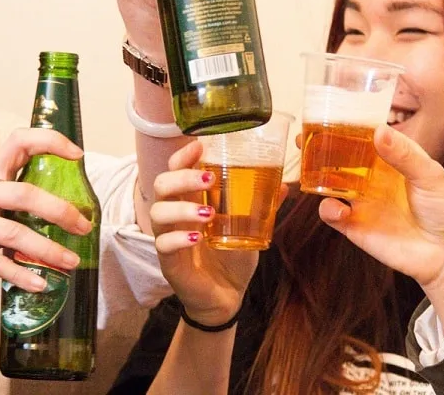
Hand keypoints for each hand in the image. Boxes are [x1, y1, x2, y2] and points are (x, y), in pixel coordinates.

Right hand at [0, 128, 92, 291]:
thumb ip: (16, 197)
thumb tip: (69, 209)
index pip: (18, 141)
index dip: (49, 141)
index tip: (77, 154)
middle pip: (24, 194)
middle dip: (59, 211)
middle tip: (84, 227)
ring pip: (14, 232)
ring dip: (48, 250)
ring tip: (71, 263)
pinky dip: (22, 275)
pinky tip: (41, 283)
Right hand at [149, 140, 258, 325]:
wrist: (227, 298)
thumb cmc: (232, 257)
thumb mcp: (249, 228)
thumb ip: (261, 206)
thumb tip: (284, 183)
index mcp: (190, 201)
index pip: (175, 169)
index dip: (182, 156)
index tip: (198, 145)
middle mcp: (175, 216)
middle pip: (161, 185)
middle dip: (182, 177)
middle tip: (208, 181)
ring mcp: (168, 238)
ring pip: (158, 212)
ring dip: (182, 209)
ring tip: (208, 214)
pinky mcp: (169, 262)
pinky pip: (163, 245)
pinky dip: (178, 238)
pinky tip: (196, 238)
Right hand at [318, 125, 443, 320]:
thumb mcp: (431, 176)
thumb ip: (404, 155)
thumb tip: (378, 131)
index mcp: (391, 160)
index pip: (363, 137)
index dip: (345, 126)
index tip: (327, 114)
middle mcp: (372, 178)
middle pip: (339, 158)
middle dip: (318, 148)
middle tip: (302, 138)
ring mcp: (362, 201)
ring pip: (329, 183)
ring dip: (314, 174)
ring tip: (306, 168)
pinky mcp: (355, 226)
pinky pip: (332, 213)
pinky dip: (328, 208)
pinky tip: (338, 208)